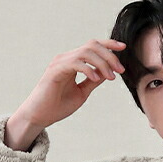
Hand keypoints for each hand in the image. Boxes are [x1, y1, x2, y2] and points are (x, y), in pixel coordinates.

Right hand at [4, 39, 125, 149]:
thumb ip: (93, 81)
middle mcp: (66, 58)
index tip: (123, 48)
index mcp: (73, 62)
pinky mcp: (55, 70)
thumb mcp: (82, 92)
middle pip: (92, 45)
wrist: (39, 116)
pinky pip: (76, 63)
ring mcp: (60, 63)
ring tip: (111, 77)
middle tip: (120, 70)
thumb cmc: (57, 106)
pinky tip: (96, 78)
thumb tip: (108, 72)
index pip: (93, 46)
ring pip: (86, 52)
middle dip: (110, 55)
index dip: (109, 45)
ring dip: (102, 63)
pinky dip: (88, 69)